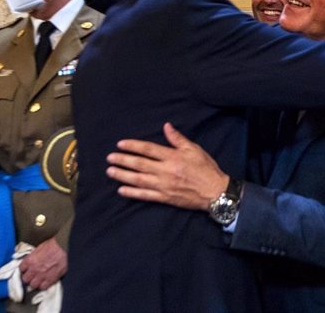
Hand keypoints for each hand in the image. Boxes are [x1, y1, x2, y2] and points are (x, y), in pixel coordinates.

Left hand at [19, 237, 66, 289]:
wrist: (65, 247)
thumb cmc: (54, 245)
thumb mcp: (40, 247)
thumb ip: (34, 256)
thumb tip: (32, 259)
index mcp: (30, 260)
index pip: (21, 268)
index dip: (24, 268)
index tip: (26, 268)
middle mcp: (34, 269)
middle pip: (25, 279)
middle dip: (28, 277)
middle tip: (31, 275)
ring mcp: (43, 275)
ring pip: (33, 285)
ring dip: (35, 282)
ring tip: (37, 280)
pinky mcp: (51, 279)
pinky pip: (43, 287)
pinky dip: (43, 285)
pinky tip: (45, 282)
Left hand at [106, 122, 228, 209]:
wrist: (215, 192)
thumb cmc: (206, 169)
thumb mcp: (194, 149)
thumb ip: (178, 139)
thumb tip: (166, 126)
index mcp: (172, 157)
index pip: (148, 149)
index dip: (133, 146)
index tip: (120, 144)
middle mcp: (165, 171)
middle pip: (139, 164)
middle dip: (123, 160)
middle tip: (110, 158)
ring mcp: (163, 186)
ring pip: (138, 180)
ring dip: (123, 175)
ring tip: (110, 171)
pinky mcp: (164, 198)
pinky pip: (145, 195)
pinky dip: (132, 193)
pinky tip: (121, 190)